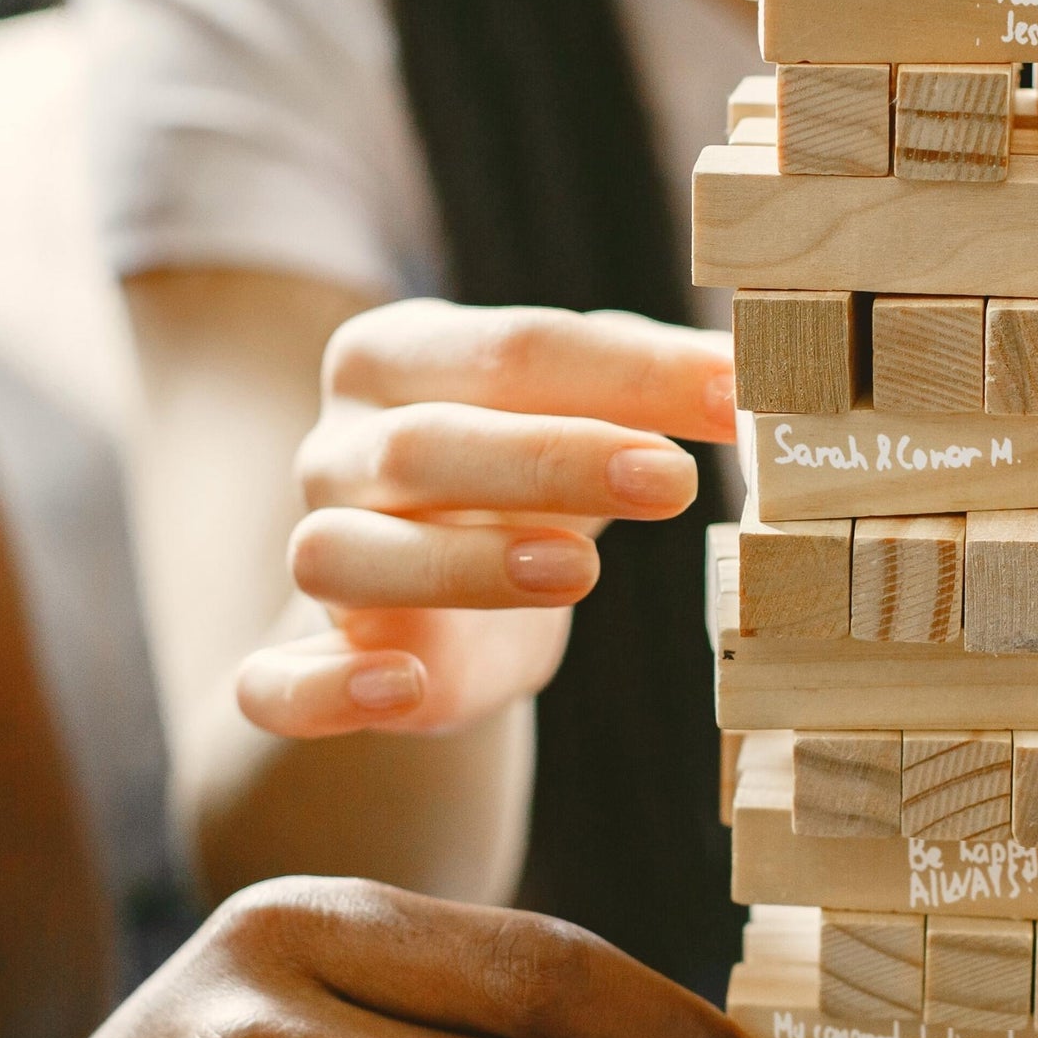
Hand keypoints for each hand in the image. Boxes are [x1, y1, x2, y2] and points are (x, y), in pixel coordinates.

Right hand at [238, 300, 734, 737]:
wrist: (434, 598)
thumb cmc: (524, 482)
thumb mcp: (588, 419)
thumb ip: (656, 387)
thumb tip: (761, 363)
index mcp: (403, 360)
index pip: (516, 348)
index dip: (632, 370)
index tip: (738, 393)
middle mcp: (340, 451)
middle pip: (428, 444)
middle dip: (553, 459)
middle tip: (671, 479)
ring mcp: (315, 553)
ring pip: (346, 554)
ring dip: (461, 563)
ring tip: (579, 570)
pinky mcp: (309, 662)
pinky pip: (276, 680)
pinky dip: (325, 689)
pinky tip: (400, 688)